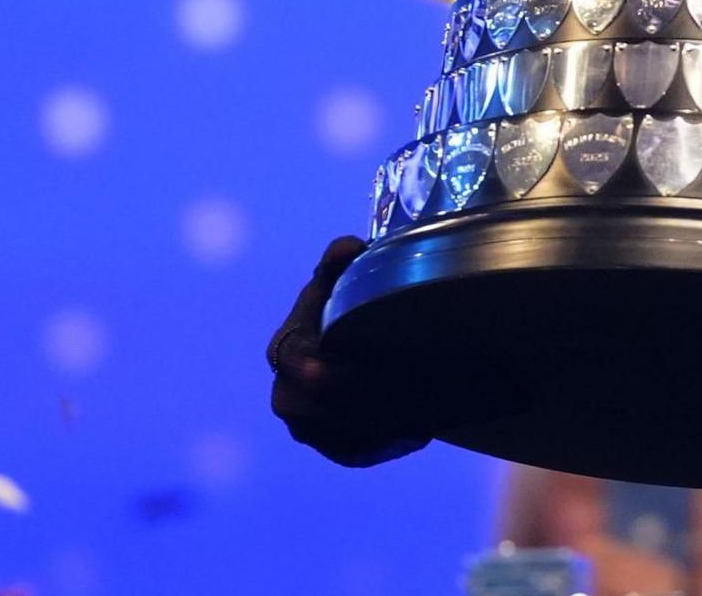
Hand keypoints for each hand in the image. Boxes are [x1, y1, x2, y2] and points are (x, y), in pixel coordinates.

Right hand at [267, 236, 434, 467]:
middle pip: (313, 411)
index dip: (322, 370)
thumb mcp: (341, 281)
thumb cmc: (345, 306)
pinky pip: (355, 453)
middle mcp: (287, 394)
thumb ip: (340, 262)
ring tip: (415, 413)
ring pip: (338, 436)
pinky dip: (385, 443)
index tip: (345, 369)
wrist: (354, 343)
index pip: (298, 366)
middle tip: (399, 397)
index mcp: (286, 350)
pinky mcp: (331, 447)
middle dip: (354, 405)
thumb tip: (347, 246)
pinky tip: (414, 431)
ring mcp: (306, 426)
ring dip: (375, 426)